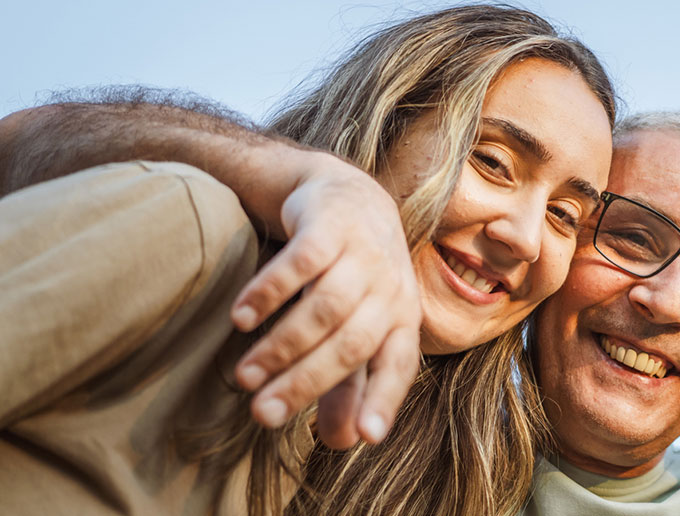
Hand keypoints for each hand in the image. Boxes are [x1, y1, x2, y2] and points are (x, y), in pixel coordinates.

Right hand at [227, 150, 421, 448]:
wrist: (346, 196)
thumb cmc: (354, 277)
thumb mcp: (358, 328)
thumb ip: (351, 383)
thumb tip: (345, 443)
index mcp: (403, 320)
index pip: (398, 366)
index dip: (385, 401)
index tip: (367, 437)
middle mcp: (390, 288)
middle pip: (352, 344)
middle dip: (306, 383)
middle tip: (262, 415)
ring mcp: (363, 253)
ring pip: (326, 308)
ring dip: (282, 345)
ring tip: (244, 377)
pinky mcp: (331, 225)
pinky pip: (302, 262)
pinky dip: (270, 291)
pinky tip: (241, 319)